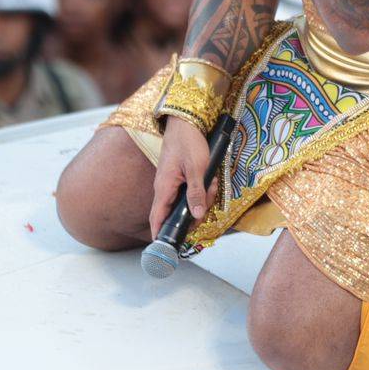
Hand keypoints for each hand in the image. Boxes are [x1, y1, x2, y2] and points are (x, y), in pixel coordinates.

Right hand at [148, 118, 214, 239]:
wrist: (185, 121)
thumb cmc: (188, 142)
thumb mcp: (197, 169)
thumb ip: (196, 193)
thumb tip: (196, 216)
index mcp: (164, 188)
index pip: (157, 218)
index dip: (160, 234)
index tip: (166, 248)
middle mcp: (165, 188)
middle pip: (177, 212)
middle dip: (196, 211)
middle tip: (209, 198)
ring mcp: (172, 183)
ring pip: (187, 201)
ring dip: (202, 196)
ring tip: (211, 181)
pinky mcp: (179, 178)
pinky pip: (190, 191)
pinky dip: (202, 188)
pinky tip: (210, 178)